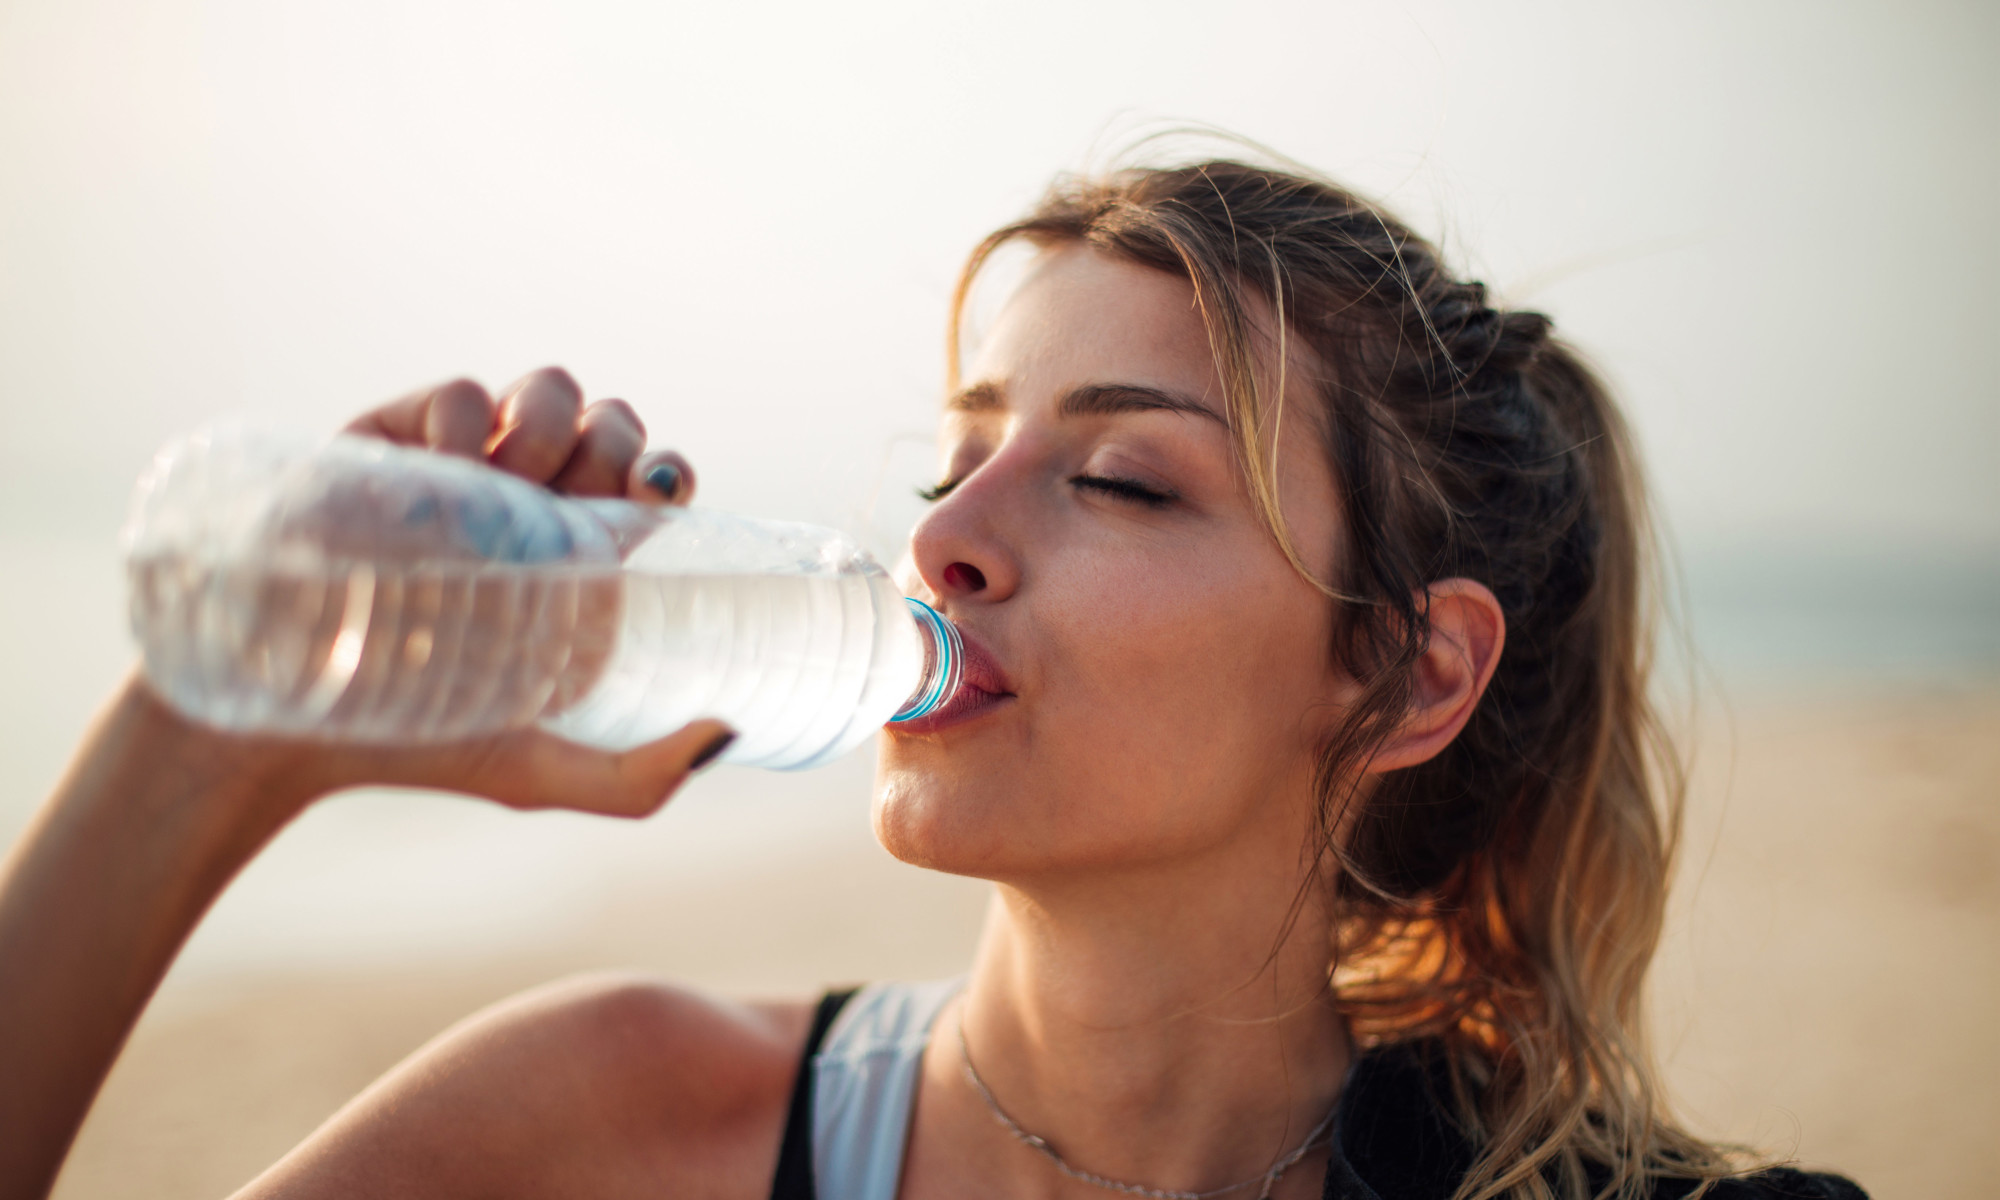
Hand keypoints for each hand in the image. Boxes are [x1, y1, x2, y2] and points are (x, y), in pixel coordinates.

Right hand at [280, 367, 730, 814]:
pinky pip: (460, 392)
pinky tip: (452, 471)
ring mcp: (462, 470)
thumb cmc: (416, 747)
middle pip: (612, 425)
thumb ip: (639, 779)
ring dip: (554, 425)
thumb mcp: (540, 772)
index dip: (666, 471)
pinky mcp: (392, 444)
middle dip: (616, 444)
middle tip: (580, 503)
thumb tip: (730, 734)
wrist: (290, 722)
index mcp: (575, 560)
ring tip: (515, 490)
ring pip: (550, 391)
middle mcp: (527, 506)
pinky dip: (469, 417)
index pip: (648, 481)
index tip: (658, 497)